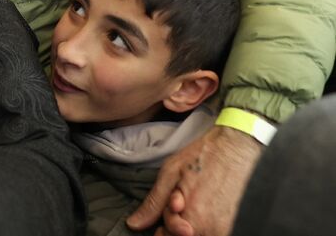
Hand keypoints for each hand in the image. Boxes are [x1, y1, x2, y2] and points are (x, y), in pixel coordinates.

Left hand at [127, 125, 262, 235]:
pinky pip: (218, 232)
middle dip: (177, 224)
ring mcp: (227, 228)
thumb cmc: (203, 156)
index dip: (164, 225)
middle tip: (182, 201)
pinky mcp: (238, 224)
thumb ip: (153, 204)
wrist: (238, 146)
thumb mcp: (170, 174)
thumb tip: (134, 224)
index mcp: (190, 217)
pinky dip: (210, 223)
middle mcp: (211, 228)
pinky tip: (210, 206)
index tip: (170, 209)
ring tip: (197, 200)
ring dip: (194, 224)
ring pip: (202, 235)